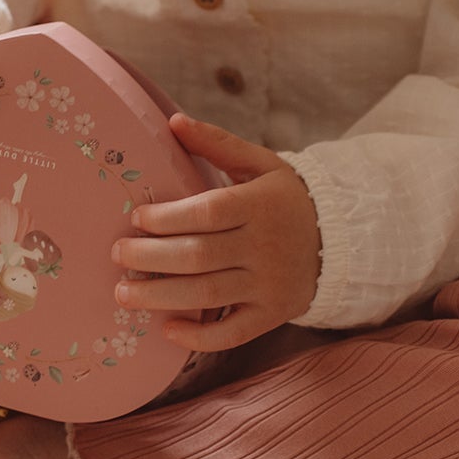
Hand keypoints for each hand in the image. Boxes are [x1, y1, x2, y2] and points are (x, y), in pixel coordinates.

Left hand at [111, 113, 321, 351]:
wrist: (340, 239)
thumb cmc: (286, 198)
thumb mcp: (260, 163)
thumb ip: (217, 143)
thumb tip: (173, 121)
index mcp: (260, 205)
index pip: (207, 213)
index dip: (167, 218)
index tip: (136, 218)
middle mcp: (265, 246)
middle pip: (199, 256)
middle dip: (150, 258)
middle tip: (118, 255)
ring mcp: (269, 285)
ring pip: (207, 295)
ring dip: (160, 297)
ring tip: (123, 293)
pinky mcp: (271, 314)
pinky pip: (232, 333)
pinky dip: (198, 337)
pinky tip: (166, 330)